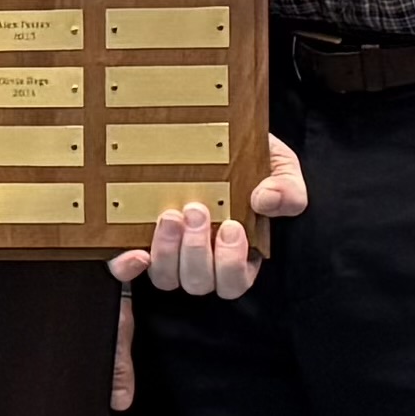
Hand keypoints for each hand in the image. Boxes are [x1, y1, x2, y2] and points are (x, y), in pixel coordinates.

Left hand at [104, 134, 310, 306]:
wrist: (218, 133)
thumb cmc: (254, 159)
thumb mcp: (280, 166)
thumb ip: (287, 187)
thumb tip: (267, 201)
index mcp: (240, 253)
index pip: (234, 282)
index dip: (231, 265)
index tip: (232, 227)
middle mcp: (204, 260)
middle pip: (199, 282)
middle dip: (198, 252)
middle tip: (196, 211)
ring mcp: (171, 252)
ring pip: (166, 278)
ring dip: (168, 252)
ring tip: (170, 215)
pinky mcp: (139, 241)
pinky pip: (128, 269)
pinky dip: (128, 265)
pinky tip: (135, 251)